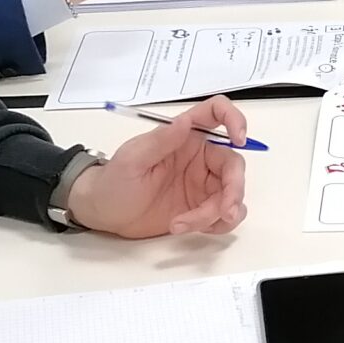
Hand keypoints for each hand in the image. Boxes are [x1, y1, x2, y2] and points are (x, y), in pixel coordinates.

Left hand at [65, 97, 249, 238]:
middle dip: (233, 190)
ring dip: (219, 213)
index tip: (239, 139)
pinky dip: (217, 225)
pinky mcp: (202, 209)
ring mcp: (203, 185)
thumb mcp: (133, 159)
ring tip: (184, 225)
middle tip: (222, 212)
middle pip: (234, 165)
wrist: (105, 214)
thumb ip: (161, 140)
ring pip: (233, 194)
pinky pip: (225, 215)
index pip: (217, 114)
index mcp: (185, 137)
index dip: (235, 119)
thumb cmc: (113, 181)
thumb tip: (186, 122)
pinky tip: (189, 228)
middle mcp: (200, 158)